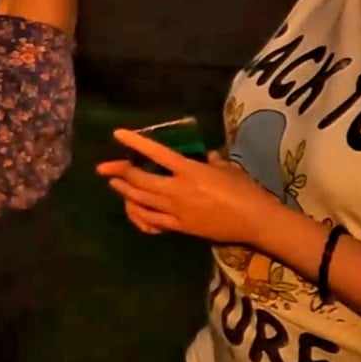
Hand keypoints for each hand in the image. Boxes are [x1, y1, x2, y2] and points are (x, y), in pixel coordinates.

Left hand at [96, 130, 283, 243]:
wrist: (255, 221)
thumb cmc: (245, 191)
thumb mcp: (227, 169)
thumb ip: (212, 161)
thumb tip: (207, 155)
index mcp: (189, 170)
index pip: (156, 152)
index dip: (135, 142)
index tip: (117, 134)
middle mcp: (177, 189)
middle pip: (140, 179)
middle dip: (119, 172)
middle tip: (105, 167)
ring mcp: (176, 210)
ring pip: (141, 200)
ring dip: (124, 191)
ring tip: (114, 184)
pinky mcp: (179, 227)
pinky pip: (152, 221)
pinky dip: (139, 215)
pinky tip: (134, 210)